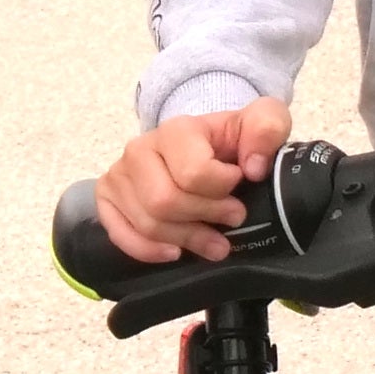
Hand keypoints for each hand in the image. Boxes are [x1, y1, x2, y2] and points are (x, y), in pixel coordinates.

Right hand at [99, 98, 288, 263]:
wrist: (202, 145)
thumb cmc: (230, 139)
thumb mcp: (261, 120)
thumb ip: (266, 128)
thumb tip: (253, 168)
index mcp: (176, 130)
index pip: (192, 172)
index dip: (222, 189)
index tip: (240, 186)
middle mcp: (139, 149)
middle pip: (165, 202)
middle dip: (205, 217)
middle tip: (233, 219)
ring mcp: (120, 175)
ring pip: (148, 223)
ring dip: (186, 240)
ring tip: (215, 243)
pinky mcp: (108, 199)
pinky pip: (120, 234)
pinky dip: (148, 250)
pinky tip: (174, 252)